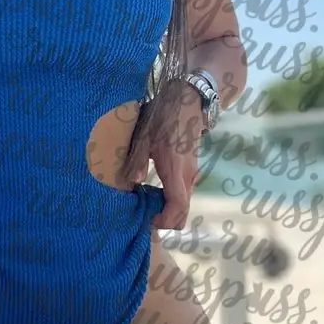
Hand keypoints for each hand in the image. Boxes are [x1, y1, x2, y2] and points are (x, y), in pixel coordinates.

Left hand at [148, 86, 204, 231]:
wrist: (188, 102)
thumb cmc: (163, 118)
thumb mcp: (144, 136)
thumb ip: (138, 160)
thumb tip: (132, 183)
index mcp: (175, 170)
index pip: (178, 206)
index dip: (165, 220)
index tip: (149, 221)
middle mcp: (187, 176)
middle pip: (183, 211)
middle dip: (165, 219)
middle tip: (143, 216)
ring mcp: (191, 173)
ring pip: (183, 203)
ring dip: (167, 209)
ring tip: (144, 204)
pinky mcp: (190, 169)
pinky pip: (182, 193)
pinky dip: (170, 199)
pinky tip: (152, 191)